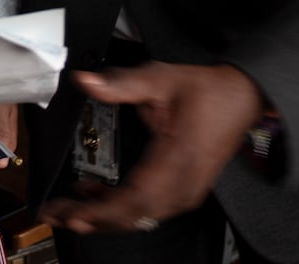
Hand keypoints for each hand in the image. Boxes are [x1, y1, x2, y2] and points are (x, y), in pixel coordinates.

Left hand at [40, 63, 262, 234]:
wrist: (241, 97)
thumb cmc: (206, 90)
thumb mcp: (160, 78)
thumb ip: (121, 83)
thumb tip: (86, 81)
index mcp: (178, 157)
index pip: (136, 197)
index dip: (102, 211)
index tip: (74, 213)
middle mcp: (185, 183)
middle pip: (135, 215)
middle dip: (93, 218)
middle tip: (57, 214)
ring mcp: (187, 190)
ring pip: (141, 217)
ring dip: (104, 216)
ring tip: (69, 209)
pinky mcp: (184, 190)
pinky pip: (149, 209)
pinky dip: (120, 207)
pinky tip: (95, 197)